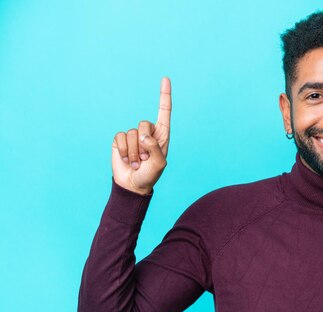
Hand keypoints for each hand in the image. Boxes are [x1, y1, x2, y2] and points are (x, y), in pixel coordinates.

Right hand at [111, 77, 171, 194]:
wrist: (133, 184)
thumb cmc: (150, 175)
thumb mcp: (160, 164)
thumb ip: (155, 148)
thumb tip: (144, 136)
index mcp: (162, 135)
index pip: (164, 112)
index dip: (164, 95)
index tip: (165, 79)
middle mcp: (148, 133)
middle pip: (144, 124)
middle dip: (144, 143)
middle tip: (145, 158)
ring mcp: (133, 136)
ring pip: (131, 133)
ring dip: (134, 152)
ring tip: (137, 162)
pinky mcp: (120, 140)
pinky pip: (120, 137)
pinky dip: (123, 151)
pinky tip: (127, 160)